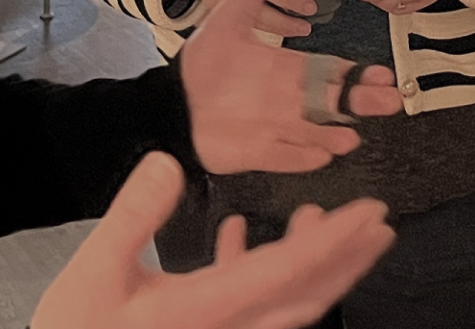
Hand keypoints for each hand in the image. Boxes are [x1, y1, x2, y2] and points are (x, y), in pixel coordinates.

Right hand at [32, 152, 395, 328]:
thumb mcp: (94, 270)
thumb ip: (133, 216)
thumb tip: (166, 162)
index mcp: (207, 309)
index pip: (287, 272)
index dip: (332, 242)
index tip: (369, 214)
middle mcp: (228, 327)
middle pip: (306, 294)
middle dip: (347, 258)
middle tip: (381, 224)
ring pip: (285, 303)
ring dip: (314, 264)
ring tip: (325, 223)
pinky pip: (247, 304)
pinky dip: (257, 269)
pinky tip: (239, 233)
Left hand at [178, 0, 404, 173]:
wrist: (174, 103)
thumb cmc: (202, 67)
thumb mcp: (228, 18)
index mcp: (285, 69)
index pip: (329, 71)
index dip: (355, 72)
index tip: (381, 74)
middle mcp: (287, 99)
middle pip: (332, 101)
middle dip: (360, 101)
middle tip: (388, 101)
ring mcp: (276, 127)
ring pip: (313, 131)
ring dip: (332, 134)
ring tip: (350, 136)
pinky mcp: (258, 151)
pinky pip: (285, 156)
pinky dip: (301, 157)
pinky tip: (320, 155)